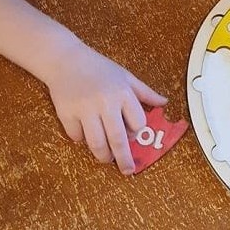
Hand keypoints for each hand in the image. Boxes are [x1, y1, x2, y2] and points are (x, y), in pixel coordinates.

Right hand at [44, 43, 166, 173]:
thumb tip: (164, 103)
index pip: (137, 123)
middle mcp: (105, 102)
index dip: (137, 131)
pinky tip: (84, 134)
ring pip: (97, 143)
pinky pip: (76, 137)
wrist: (65, 59)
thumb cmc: (98, 68)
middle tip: (127, 170)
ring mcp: (84, 109)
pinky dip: (81, 140)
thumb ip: (145, 92)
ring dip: (103, 155)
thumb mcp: (125, 76)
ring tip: (106, 158)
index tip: (133, 135)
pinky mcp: (66, 114)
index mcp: (122, 93)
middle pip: (118, 139)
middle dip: (124, 159)